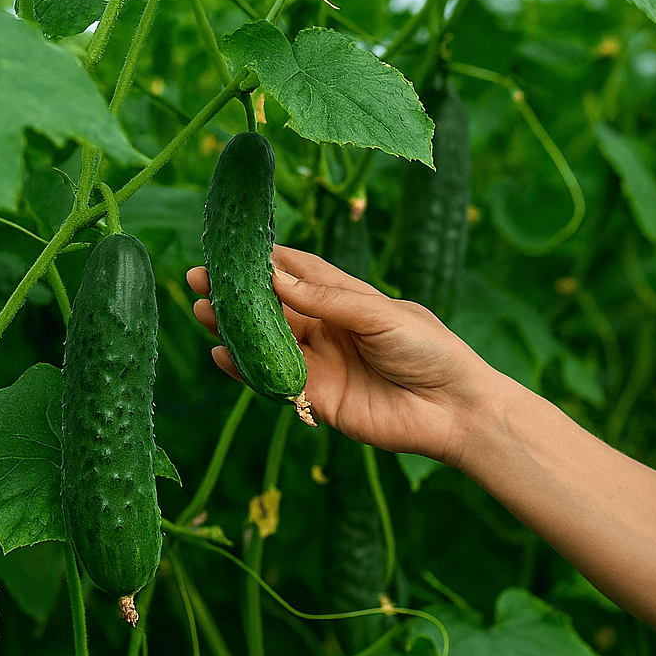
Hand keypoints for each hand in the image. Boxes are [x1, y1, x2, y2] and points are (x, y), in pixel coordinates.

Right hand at [186, 245, 499, 465]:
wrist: (456, 409)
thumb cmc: (430, 350)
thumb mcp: (382, 314)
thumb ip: (329, 300)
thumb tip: (275, 278)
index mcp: (350, 301)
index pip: (300, 273)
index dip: (267, 260)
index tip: (232, 246)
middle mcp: (330, 330)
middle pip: (274, 308)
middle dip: (237, 293)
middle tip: (199, 277)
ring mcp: (322, 364)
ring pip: (268, 343)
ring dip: (234, 328)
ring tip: (201, 309)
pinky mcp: (318, 399)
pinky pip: (274, 382)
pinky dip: (246, 370)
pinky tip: (222, 353)